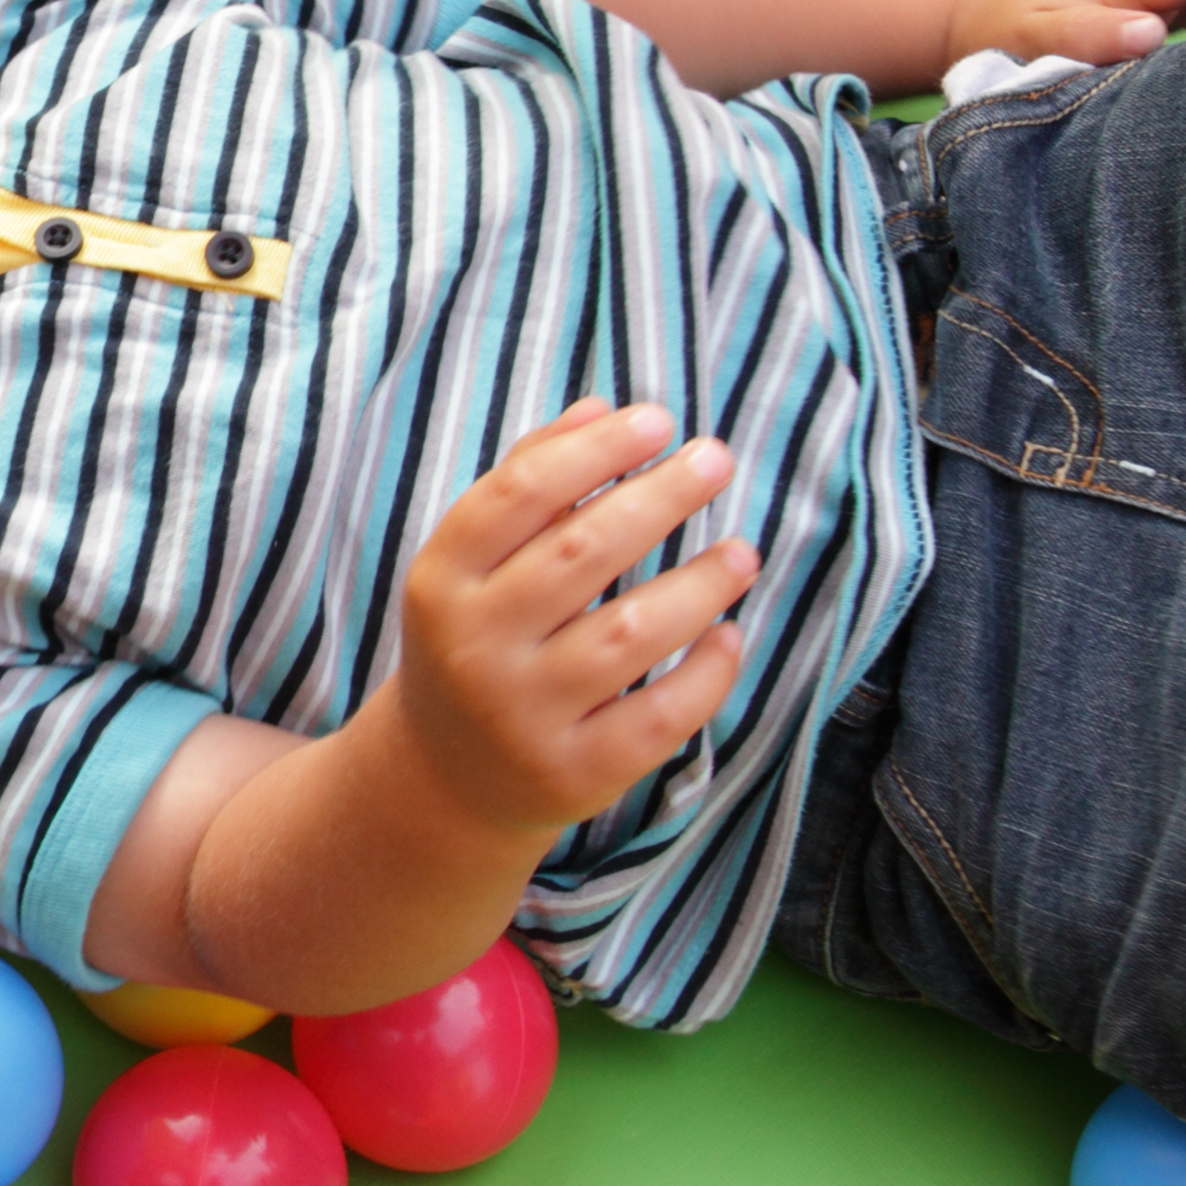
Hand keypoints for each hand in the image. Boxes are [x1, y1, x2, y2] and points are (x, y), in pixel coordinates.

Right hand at [376, 399, 757, 836]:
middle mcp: (475, 647)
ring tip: (743, 551)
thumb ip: (529, 480)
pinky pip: (658, 716)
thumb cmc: (480, 638)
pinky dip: (706, 672)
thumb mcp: (475, 564)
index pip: (520, 494)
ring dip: (700, 583)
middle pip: (581, 551)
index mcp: (443, 580)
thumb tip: (603, 409)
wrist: (446, 777)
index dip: (594, 449)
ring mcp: (523, 715)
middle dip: (661, 496)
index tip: (658, 421)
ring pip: (629, 633)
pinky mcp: (573, 773)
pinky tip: (727, 634)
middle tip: (716, 460)